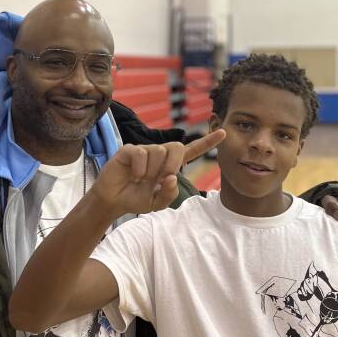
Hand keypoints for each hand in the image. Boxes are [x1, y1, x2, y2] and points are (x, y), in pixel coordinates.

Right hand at [92, 129, 224, 216]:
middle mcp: (159, 155)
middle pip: (176, 146)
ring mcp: (145, 151)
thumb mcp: (157, 203)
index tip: (224, 133)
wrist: (113, 201)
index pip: (192, 151)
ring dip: (152, 170)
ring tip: (142, 180)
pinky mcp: (129, 150)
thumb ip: (169, 194)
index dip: (207, 142)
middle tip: (161, 179)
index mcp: (170, 166)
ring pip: (159, 151)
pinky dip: (140, 168)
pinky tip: (134, 175)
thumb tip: (171, 177)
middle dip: (173, 164)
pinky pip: (141, 153)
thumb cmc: (136, 199)